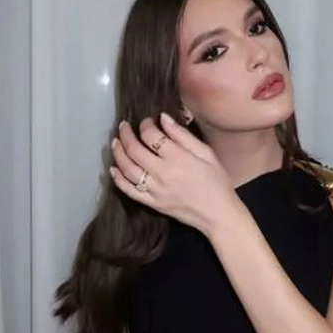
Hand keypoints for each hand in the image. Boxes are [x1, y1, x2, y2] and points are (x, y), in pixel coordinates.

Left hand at [110, 113, 238, 235]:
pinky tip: (113, 170)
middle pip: (135, 151)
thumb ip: (183, 136)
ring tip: (115, 143)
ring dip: (118, 154)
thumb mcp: (206, 153)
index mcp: (178, 158)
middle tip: (123, 127)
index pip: (151, 136)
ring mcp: (156, 190)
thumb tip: (163, 119)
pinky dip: (118, 180)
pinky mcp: (153, 204)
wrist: (218, 213)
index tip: (146, 121)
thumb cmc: (217, 182)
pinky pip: (130, 191)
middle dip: (126, 135)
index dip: (145, 125)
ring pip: (128, 170)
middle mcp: (163, 173)